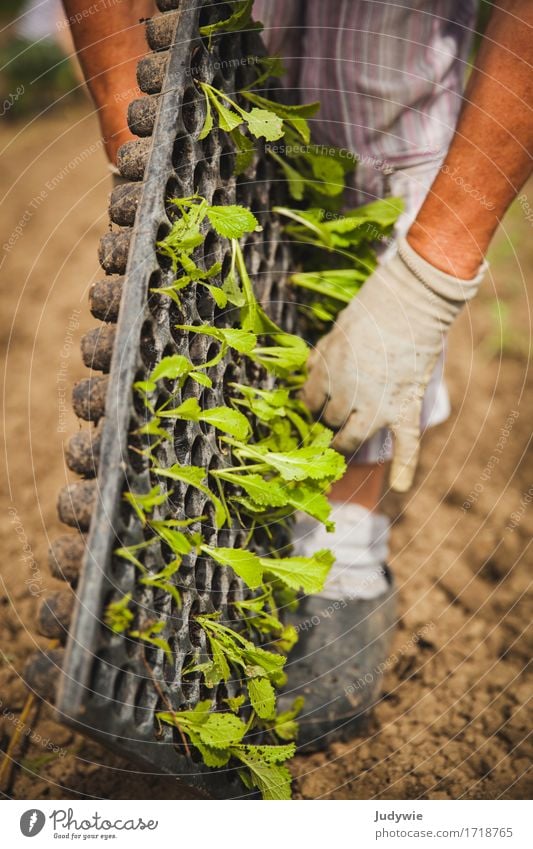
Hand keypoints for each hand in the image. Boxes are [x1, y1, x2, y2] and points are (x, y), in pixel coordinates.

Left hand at [302, 237, 485, 491]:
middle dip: (328, 416)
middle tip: (331, 413)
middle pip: (329, 418)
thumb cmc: (371, 310)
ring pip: (350, 437)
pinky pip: (406, 445)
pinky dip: (405, 467)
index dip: (311, 401)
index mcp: (326, 374)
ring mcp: (375, 407)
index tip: (313, 400)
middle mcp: (346, 395)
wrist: (411, 305)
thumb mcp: (335, 331)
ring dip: (342, 441)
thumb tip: (309, 373)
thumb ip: (322, 358)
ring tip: (338, 443)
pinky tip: (401, 487)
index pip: (309, 399)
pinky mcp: (403, 409)